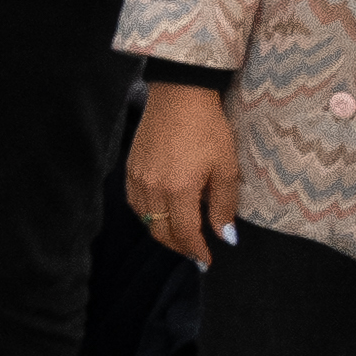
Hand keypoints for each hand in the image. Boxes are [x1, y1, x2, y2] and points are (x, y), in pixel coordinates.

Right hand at [127, 88, 241, 270]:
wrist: (179, 95)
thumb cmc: (208, 128)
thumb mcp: (225, 167)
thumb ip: (223, 205)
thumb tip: (225, 236)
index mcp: (179, 190)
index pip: (185, 234)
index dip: (196, 251)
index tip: (206, 261)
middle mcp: (153, 189)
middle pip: (160, 231)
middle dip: (178, 246)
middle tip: (194, 251)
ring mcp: (137, 178)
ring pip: (144, 219)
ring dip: (161, 231)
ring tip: (178, 233)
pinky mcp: (130, 167)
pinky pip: (134, 202)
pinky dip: (147, 214)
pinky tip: (160, 211)